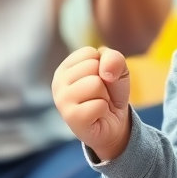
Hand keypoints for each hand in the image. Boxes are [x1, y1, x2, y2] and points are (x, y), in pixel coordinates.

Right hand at [51, 46, 131, 161]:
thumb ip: (114, 58)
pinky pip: (98, 105)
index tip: (100, 80)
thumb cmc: (111, 93)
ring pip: (95, 84)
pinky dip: (104, 110)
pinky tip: (96, 115)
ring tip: (98, 104)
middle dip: (104, 82)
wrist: (114, 124)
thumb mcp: (118, 69)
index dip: (103, 66)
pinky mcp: (70, 117)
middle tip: (100, 95)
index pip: (89, 53)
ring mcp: (61, 100)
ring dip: (104, 96)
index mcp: (65, 67)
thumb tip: (105, 72)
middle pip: (92, 67)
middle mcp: (58, 82)